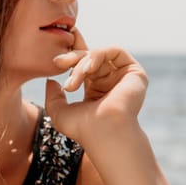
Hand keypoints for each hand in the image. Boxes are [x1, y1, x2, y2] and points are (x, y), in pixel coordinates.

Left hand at [44, 27, 148, 145]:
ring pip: (98, 55)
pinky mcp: (134, 72)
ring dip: (82, 64)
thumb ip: (53, 97)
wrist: (104, 133)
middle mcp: (110, 82)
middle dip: (72, 58)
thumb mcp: (59, 112)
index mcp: (96, 90)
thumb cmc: (83, 129)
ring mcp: (123, 77)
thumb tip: (51, 81)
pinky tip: (89, 69)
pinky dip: (98, 55)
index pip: (83, 66)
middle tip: (58, 63)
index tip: (56, 61)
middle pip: (89, 57)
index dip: (70, 58)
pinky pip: (115, 51)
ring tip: (74, 81)